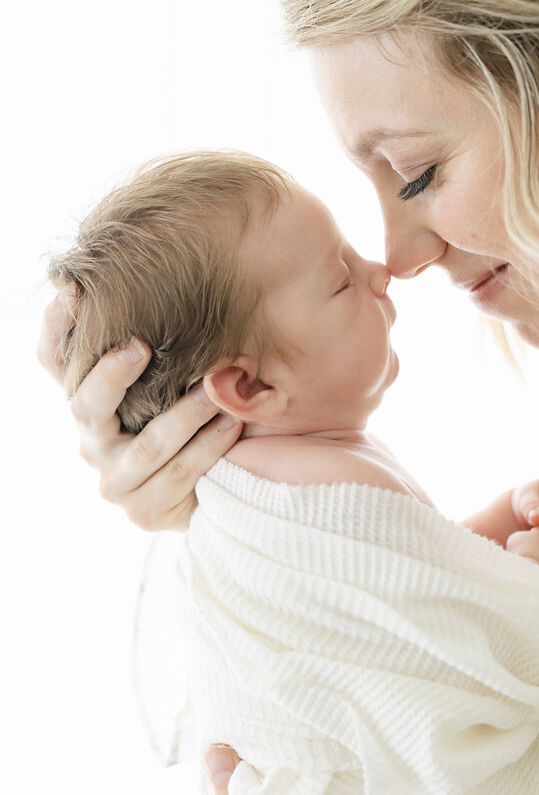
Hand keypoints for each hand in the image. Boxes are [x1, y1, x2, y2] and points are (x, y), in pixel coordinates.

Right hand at [37, 291, 241, 530]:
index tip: (73, 293)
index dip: (55, 327)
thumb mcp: (165, 375)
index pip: (51, 360)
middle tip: (140, 346)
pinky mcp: (143, 512)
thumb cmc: (183, 418)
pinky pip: (178, 474)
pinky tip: (230, 424)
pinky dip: (207, 447)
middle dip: (112, 375)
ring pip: (148, 444)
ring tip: (213, 392)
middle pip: (86, 405)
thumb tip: (124, 282)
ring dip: (183, 415)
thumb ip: (146, 338)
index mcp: (86, 403)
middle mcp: (90, 442)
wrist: (209, 490)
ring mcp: (114, 481)